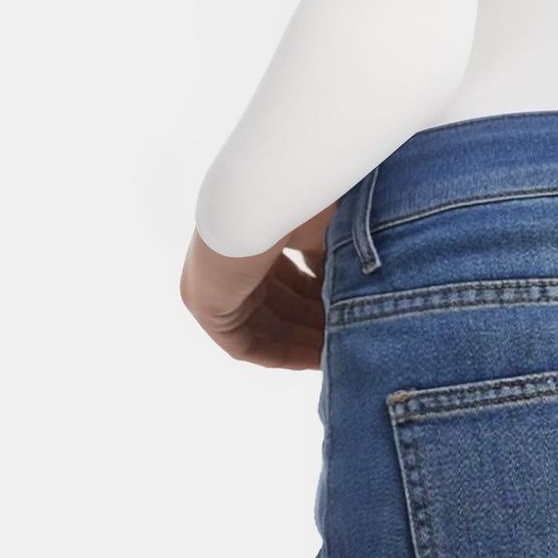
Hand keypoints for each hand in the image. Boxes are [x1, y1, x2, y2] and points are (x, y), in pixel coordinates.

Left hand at [179, 201, 337, 368]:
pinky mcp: (206, 306)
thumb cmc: (298, 200)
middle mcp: (233, 261)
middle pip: (279, 304)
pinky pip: (245, 343)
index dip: (321, 296)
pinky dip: (281, 354)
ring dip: (303, 342)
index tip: (351, 311)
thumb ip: (330, 260)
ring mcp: (216, 283)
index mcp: (258, 236)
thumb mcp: (324, 232)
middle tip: (350, 337)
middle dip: (316, 323)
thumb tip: (342, 289)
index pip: (289, 277)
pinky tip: (315, 360)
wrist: (264, 197)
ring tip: (340, 353)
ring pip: (265, 326)